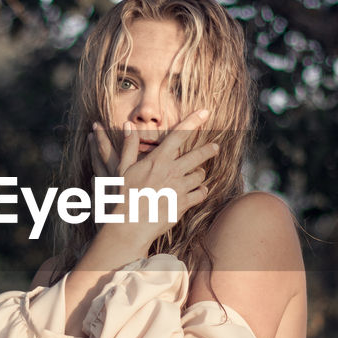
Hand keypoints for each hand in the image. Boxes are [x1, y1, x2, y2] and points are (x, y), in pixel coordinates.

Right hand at [88, 109, 219, 247]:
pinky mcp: (184, 204)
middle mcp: (171, 171)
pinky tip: (199, 191)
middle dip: (209, 150)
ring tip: (199, 175)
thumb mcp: (122, 168)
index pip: (178, 135)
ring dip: (201, 174)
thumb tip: (128, 125)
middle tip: (215, 147)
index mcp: (157, 160)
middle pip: (197, 155)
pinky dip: (201, 191)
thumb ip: (129, 146)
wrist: (129, 224)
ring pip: (200, 175)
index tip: (205, 113)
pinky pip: (201, 193)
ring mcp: (179, 188)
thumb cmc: (123, 196)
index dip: (193, 122)